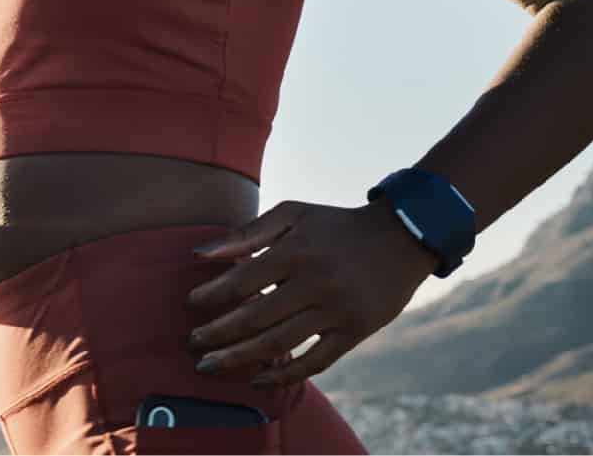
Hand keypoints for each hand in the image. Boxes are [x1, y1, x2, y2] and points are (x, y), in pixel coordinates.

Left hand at [185, 199, 437, 387]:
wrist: (401, 237)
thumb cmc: (335, 224)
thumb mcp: (293, 214)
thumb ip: (247, 233)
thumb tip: (199, 255)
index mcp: (295, 252)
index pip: (242, 280)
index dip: (212, 296)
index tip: (192, 304)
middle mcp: (314, 284)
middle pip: (255, 318)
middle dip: (217, 334)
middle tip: (192, 343)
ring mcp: (336, 311)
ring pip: (279, 344)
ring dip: (239, 359)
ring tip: (210, 365)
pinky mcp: (354, 332)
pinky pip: (315, 362)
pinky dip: (285, 375)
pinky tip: (257, 378)